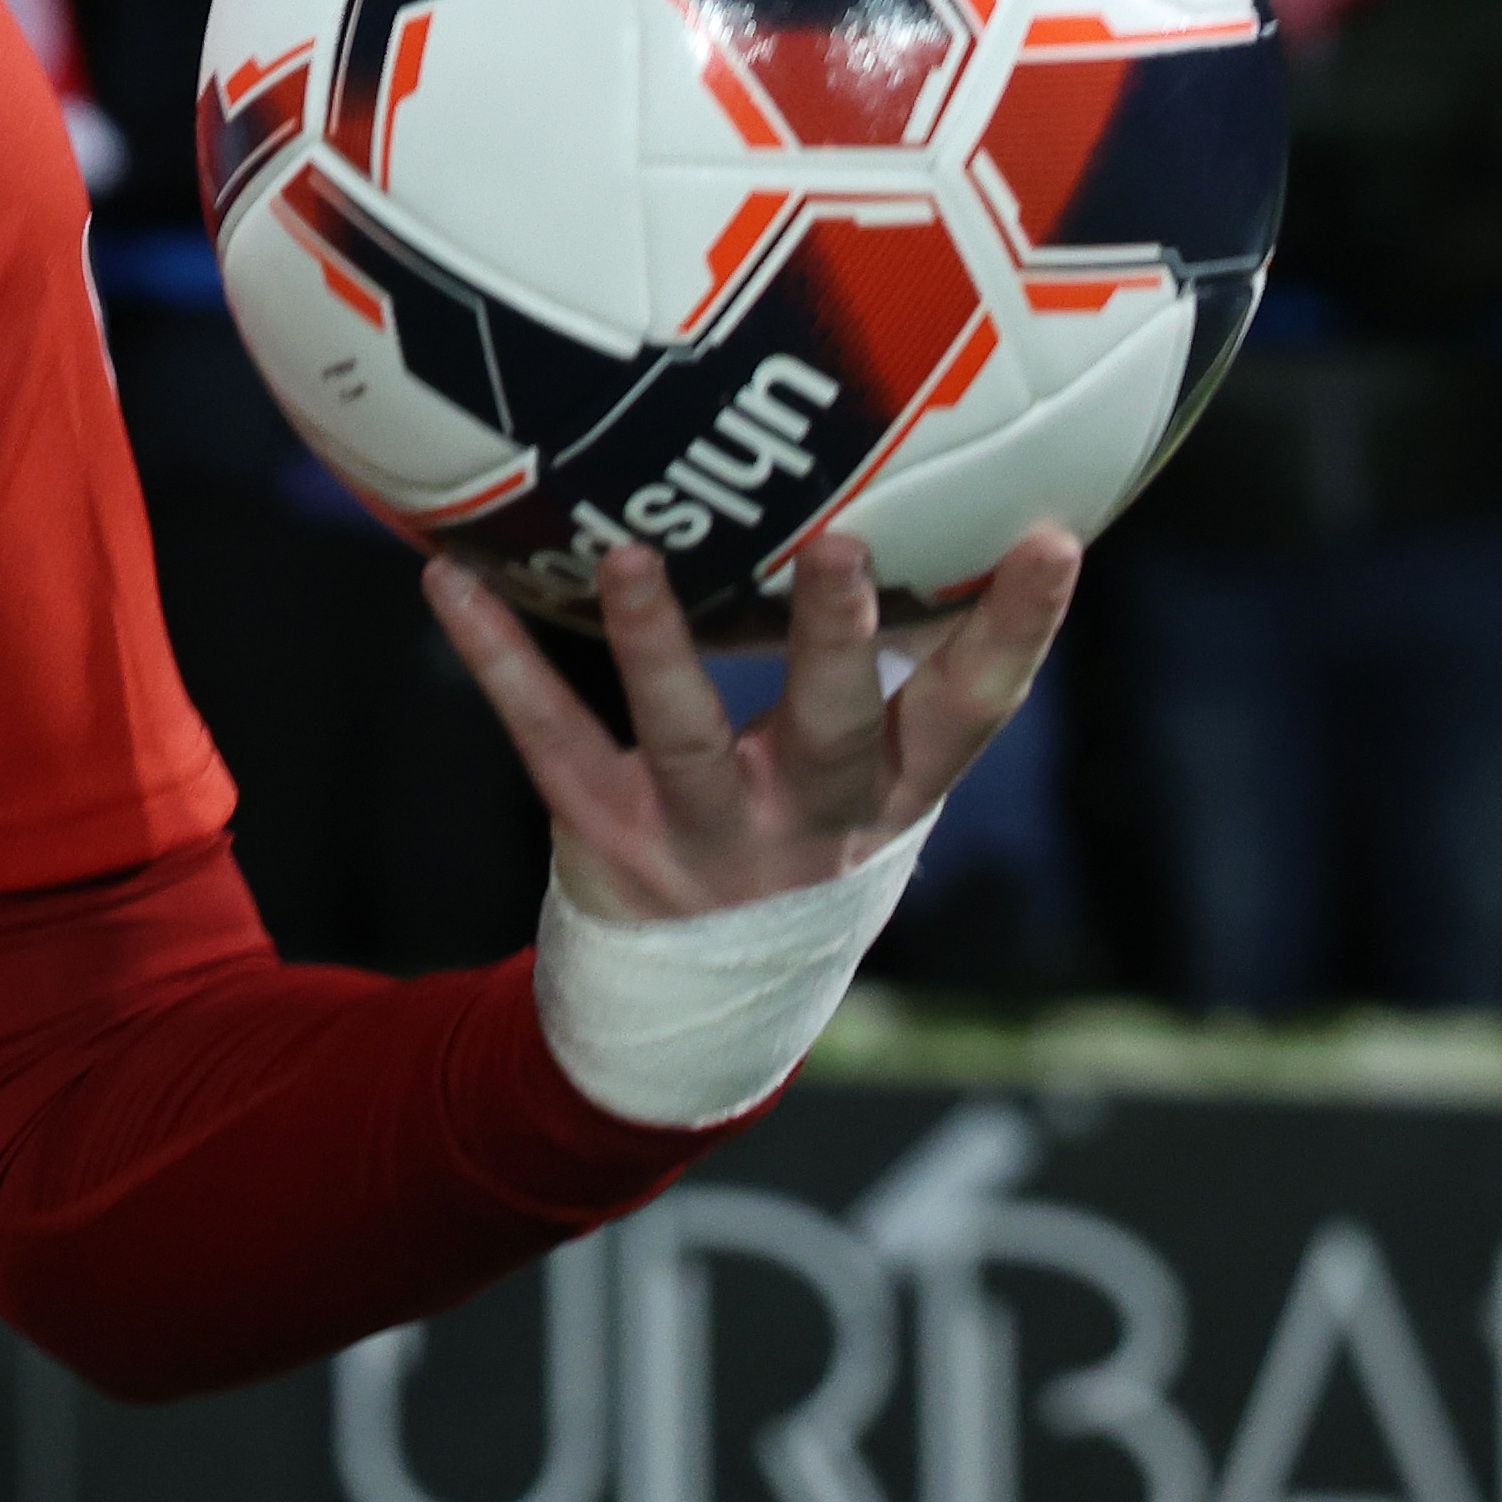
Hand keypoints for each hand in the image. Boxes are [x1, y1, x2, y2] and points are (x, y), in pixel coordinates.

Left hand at [424, 526, 1078, 922]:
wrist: (697, 999)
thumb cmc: (799, 832)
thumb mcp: (867, 777)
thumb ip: (899, 669)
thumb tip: (951, 502)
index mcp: (885, 792)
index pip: (970, 709)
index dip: (1017, 631)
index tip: (1054, 539)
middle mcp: (804, 819)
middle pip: (834, 726)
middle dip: (842, 640)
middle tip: (846, 544)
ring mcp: (700, 833)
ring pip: (683, 734)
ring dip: (654, 643)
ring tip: (627, 554)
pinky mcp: (603, 832)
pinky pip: (545, 732)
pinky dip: (495, 654)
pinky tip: (448, 579)